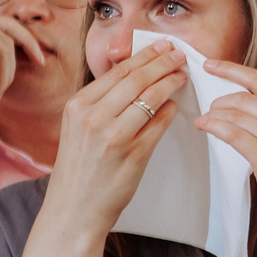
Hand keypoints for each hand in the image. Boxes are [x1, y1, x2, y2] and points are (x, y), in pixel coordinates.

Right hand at [41, 41, 186, 233]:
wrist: (73, 209)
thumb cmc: (78, 169)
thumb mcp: (77, 128)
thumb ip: (100, 103)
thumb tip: (134, 76)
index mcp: (78, 106)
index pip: (117, 71)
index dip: (143, 56)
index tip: (161, 47)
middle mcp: (93, 117)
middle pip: (136, 79)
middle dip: (162, 62)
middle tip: (179, 54)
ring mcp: (114, 136)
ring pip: (150, 97)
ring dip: (170, 82)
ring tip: (182, 75)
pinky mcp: (133, 154)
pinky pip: (159, 124)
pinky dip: (169, 110)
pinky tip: (174, 103)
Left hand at [195, 58, 256, 249]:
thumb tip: (242, 100)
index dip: (232, 69)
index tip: (210, 65)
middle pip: (246, 97)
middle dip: (220, 100)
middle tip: (207, 108)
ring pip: (238, 115)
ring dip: (214, 114)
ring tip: (203, 120)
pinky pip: (234, 135)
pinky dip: (215, 127)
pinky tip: (205, 127)